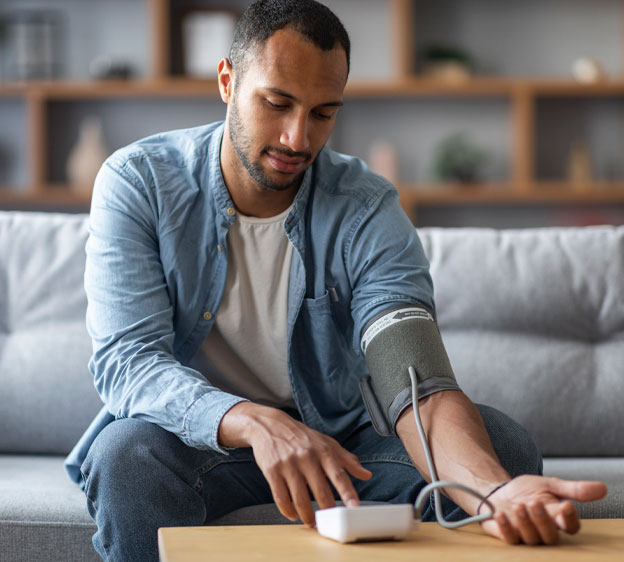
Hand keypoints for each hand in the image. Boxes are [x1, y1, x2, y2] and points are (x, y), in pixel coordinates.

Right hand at [220, 402, 371, 525]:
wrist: (270, 425)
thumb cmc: (302, 436)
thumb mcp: (326, 443)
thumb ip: (347, 460)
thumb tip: (367, 475)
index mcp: (323, 451)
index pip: (338, 474)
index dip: (347, 492)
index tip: (354, 508)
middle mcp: (306, 457)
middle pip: (320, 491)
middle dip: (327, 511)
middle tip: (331, 523)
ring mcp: (288, 464)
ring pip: (300, 499)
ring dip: (307, 516)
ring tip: (312, 523)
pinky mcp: (272, 471)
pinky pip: (280, 497)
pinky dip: (287, 511)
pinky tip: (293, 515)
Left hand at [480, 475, 606, 544]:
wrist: (500, 490)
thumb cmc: (528, 490)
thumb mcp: (550, 484)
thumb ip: (573, 489)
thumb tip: (603, 488)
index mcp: (558, 519)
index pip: (570, 526)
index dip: (570, 518)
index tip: (565, 505)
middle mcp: (544, 531)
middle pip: (551, 535)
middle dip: (543, 519)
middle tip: (535, 502)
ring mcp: (526, 535)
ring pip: (532, 538)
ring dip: (525, 522)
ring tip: (519, 505)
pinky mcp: (508, 535)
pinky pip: (509, 538)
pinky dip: (505, 528)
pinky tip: (501, 514)